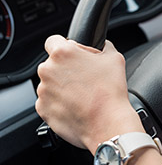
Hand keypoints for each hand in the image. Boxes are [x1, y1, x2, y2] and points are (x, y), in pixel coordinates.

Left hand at [36, 35, 142, 151]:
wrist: (107, 123)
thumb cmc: (111, 92)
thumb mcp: (115, 58)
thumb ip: (103, 47)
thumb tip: (101, 46)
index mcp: (62, 54)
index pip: (53, 40)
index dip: (66, 47)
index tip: (74, 56)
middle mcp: (47, 70)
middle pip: (53, 64)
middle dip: (66, 69)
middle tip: (85, 79)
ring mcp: (43, 91)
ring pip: (51, 84)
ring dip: (63, 87)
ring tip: (83, 95)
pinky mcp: (43, 109)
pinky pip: (49, 102)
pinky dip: (60, 103)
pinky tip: (77, 106)